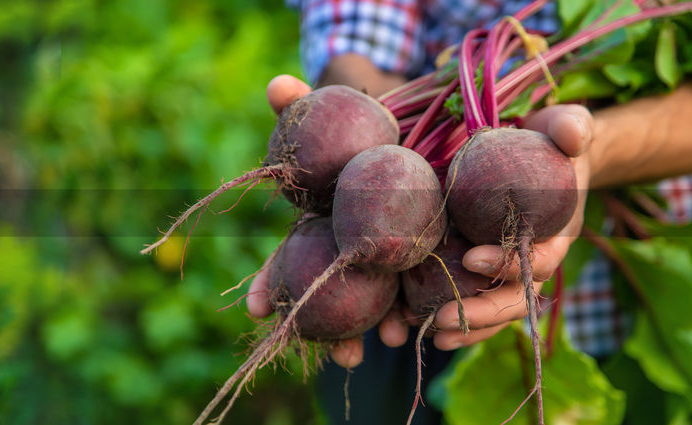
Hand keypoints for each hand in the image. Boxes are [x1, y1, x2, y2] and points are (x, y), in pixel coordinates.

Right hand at [245, 75, 407, 367]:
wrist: (436, 119)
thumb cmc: (375, 120)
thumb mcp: (341, 108)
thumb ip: (307, 100)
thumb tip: (276, 86)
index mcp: (320, 224)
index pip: (286, 258)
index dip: (269, 282)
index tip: (256, 308)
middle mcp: (349, 248)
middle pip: (329, 294)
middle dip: (322, 328)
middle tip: (316, 344)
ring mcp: (389, 258)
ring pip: (375, 302)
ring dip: (373, 329)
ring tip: (372, 346)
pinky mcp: (433, 256)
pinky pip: (423, 290)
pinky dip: (423, 310)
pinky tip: (426, 326)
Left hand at [423, 105, 592, 349]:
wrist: (535, 156)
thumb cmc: (550, 141)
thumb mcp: (564, 127)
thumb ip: (571, 127)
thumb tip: (574, 136)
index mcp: (555, 234)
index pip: (540, 260)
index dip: (511, 264)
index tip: (473, 257)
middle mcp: (532, 262)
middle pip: (513, 300)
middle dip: (479, 312)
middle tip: (441, 318)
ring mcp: (506, 273)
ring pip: (489, 312)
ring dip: (459, 327)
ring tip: (423, 332)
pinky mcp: (478, 273)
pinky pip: (464, 303)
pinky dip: (441, 319)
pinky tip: (406, 327)